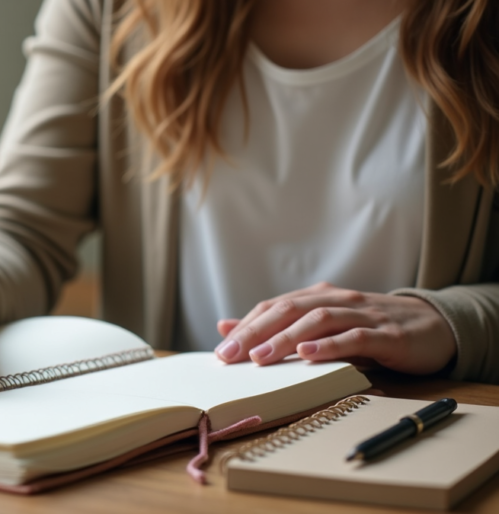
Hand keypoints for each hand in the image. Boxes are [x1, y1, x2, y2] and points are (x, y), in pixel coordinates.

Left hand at [213, 282, 455, 374]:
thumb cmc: (370, 328)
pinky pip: (355, 338)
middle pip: (289, 310)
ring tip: (261, 357)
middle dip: (256, 333)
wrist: (433, 325)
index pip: (274, 308)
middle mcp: (337, 301)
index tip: (222, 351)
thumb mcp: (323, 326)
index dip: (246, 327)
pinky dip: (330, 346)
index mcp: (318, 298)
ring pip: (318, 321)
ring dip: (286, 339)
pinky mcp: (387, 335)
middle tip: (230, 356)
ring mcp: (363, 315)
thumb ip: (278, 328)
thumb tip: (228, 327)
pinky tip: (309, 356)